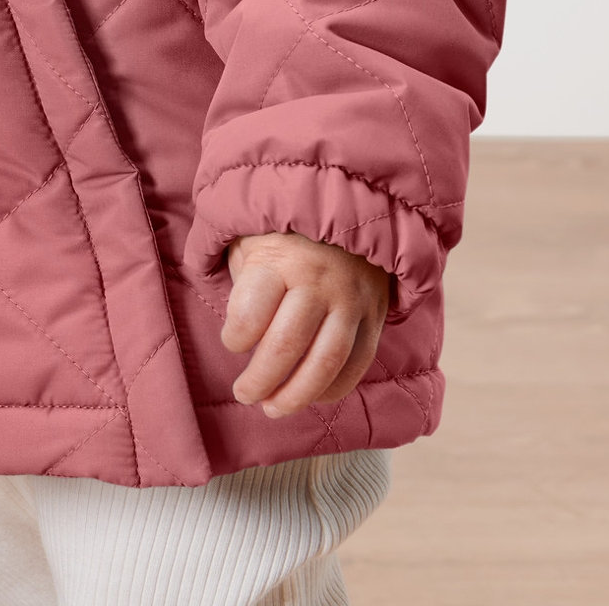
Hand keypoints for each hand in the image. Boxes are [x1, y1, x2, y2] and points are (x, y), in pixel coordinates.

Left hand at [219, 229, 393, 417]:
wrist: (351, 199)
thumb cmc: (284, 225)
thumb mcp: (250, 235)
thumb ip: (241, 277)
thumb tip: (234, 329)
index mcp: (281, 258)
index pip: (252, 313)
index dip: (235, 337)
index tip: (230, 342)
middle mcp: (320, 281)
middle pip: (287, 346)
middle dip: (261, 380)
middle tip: (244, 394)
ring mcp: (353, 299)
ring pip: (327, 362)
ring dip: (297, 394)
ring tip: (273, 408)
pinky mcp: (377, 312)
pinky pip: (359, 361)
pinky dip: (335, 387)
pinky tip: (312, 396)